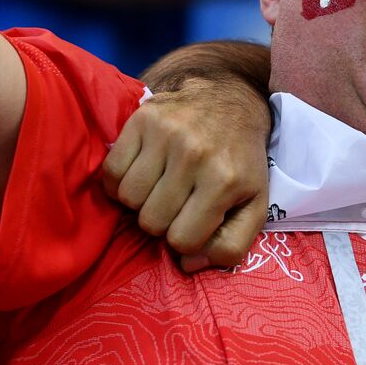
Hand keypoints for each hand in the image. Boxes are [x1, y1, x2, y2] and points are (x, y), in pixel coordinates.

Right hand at [104, 77, 270, 271]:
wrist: (229, 100)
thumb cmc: (240, 159)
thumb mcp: (255, 204)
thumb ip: (232, 245)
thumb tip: (188, 264)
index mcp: (226, 179)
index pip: (182, 240)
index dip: (186, 237)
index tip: (196, 218)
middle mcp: (195, 154)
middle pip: (151, 222)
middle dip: (163, 218)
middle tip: (178, 199)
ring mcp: (167, 133)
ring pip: (128, 198)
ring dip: (141, 199)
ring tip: (161, 183)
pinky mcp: (143, 119)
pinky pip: (110, 173)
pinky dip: (119, 180)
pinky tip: (142, 170)